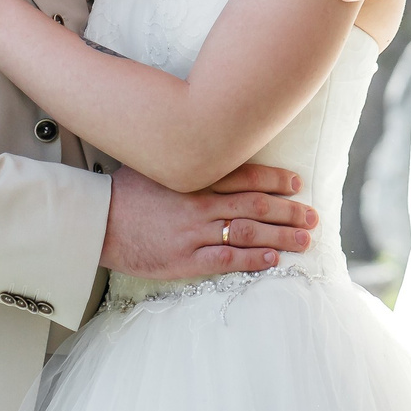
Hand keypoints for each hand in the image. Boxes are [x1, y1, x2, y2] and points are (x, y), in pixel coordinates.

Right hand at [100, 164, 318, 280]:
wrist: (97, 221)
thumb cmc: (127, 191)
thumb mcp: (159, 165)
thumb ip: (190, 163)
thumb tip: (218, 151)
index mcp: (195, 177)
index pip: (247, 175)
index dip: (277, 179)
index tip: (297, 184)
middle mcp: (200, 203)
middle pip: (256, 205)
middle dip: (289, 211)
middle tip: (313, 215)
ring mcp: (193, 232)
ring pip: (248, 233)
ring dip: (282, 237)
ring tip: (305, 240)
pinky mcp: (183, 259)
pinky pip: (226, 259)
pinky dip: (253, 260)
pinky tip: (273, 260)